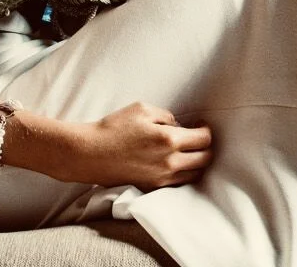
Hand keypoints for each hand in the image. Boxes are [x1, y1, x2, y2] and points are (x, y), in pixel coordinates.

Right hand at [59, 102, 212, 188]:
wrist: (90, 153)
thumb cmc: (113, 128)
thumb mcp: (142, 109)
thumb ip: (166, 116)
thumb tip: (178, 126)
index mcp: (169, 139)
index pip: (204, 139)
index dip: (206, 129)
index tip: (200, 124)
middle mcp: (170, 162)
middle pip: (205, 158)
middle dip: (206, 146)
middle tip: (197, 137)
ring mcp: (162, 177)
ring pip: (195, 173)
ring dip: (196, 161)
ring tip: (187, 150)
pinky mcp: (153, 186)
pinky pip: (178, 182)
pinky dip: (183, 173)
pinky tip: (174, 162)